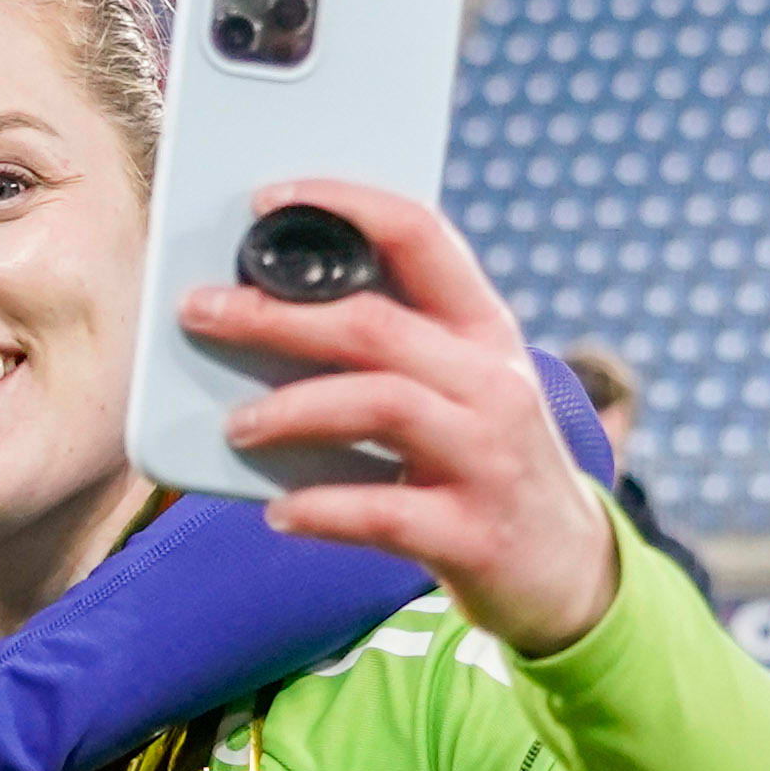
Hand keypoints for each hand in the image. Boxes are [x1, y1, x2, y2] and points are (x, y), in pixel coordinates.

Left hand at [183, 183, 625, 659]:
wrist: (567, 570)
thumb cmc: (486, 463)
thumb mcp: (464, 386)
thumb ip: (393, 344)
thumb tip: (265, 310)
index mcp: (484, 330)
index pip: (421, 233)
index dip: (343, 203)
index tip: (266, 199)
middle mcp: (493, 382)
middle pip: (374, 324)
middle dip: (276, 314)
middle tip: (202, 313)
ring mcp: (488, 458)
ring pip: (381, 405)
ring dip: (292, 409)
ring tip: (235, 426)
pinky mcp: (472, 534)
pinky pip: (383, 512)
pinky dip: (322, 509)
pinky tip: (280, 512)